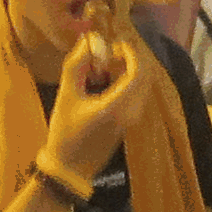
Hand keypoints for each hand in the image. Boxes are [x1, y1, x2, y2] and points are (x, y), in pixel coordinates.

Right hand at [45, 27, 148, 184]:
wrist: (69, 169)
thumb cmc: (65, 134)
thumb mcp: (66, 96)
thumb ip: (76, 66)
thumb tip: (87, 42)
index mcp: (118, 106)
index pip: (139, 72)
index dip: (131, 52)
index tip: (116, 44)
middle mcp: (132, 112)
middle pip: (145, 76)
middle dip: (132, 58)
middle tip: (111, 51)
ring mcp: (133, 119)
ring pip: (142, 85)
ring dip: (130, 69)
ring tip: (106, 65)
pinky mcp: (129, 122)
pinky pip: (136, 94)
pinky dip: (127, 81)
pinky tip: (107, 80)